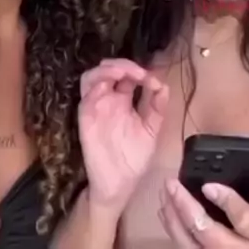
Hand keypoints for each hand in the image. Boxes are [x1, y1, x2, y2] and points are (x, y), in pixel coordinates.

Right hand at [78, 58, 168, 213]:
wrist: (119, 185)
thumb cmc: (134, 158)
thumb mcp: (151, 129)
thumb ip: (157, 106)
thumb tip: (162, 84)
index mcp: (124, 99)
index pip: (128, 74)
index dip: (139, 70)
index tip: (151, 78)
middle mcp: (108, 99)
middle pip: (109, 69)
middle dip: (123, 64)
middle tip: (137, 72)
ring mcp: (96, 107)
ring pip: (92, 76)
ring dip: (107, 69)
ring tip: (123, 72)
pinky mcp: (86, 117)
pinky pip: (85, 95)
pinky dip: (95, 84)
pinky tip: (109, 84)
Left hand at [157, 171, 248, 246]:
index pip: (245, 220)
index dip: (226, 202)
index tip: (209, 185)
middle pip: (210, 236)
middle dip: (188, 210)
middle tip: (172, 185)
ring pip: (193, 247)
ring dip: (175, 220)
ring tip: (165, 194)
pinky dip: (174, 232)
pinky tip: (166, 212)